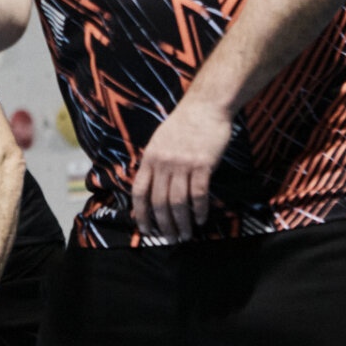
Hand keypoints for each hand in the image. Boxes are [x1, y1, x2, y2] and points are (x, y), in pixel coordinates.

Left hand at [130, 95, 236, 240]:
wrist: (206, 106)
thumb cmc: (183, 124)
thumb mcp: (159, 141)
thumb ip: (154, 163)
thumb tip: (149, 187)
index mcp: (150, 158)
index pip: (139, 192)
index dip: (141, 214)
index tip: (146, 230)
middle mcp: (163, 163)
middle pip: (159, 202)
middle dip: (164, 225)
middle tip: (170, 239)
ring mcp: (183, 164)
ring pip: (178, 202)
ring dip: (182, 223)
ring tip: (186, 235)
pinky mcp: (203, 164)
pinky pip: (199, 194)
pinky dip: (200, 210)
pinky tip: (201, 219)